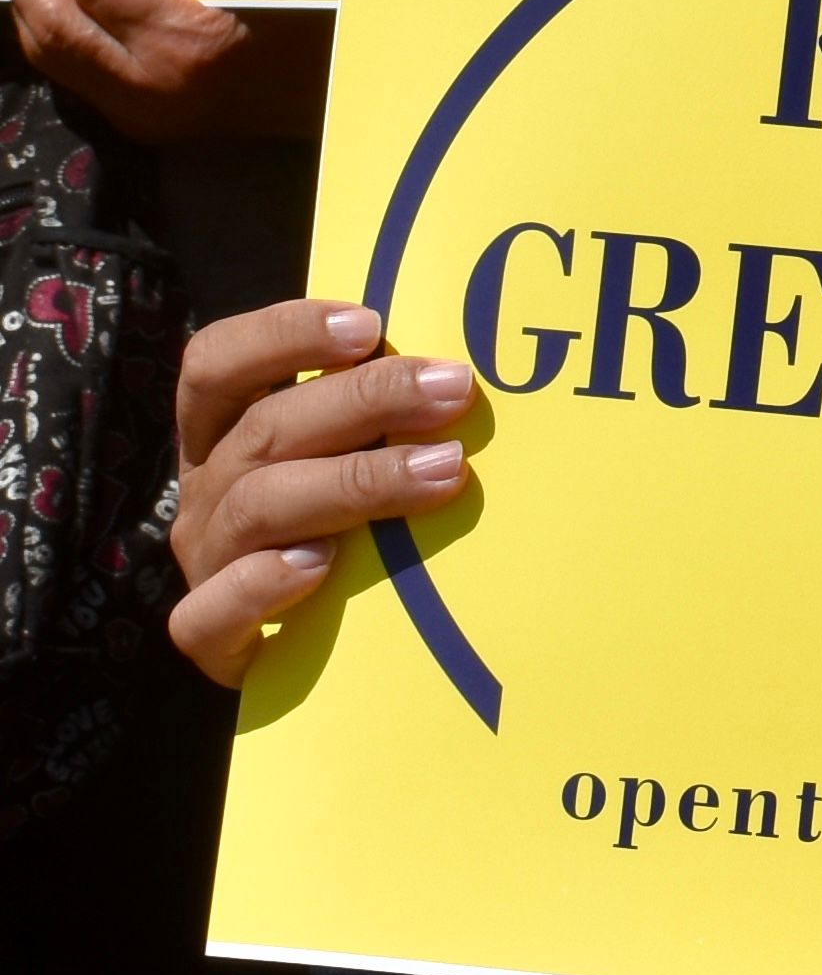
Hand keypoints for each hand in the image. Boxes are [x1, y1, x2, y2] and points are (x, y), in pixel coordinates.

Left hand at [2, 0, 302, 142]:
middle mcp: (153, 87)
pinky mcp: (138, 124)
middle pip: (58, 24)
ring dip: (24, 1)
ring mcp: (141, 113)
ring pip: (53, 56)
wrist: (345, 113)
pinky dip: (49, 32)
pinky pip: (73, 74)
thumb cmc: (319, 40)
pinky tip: (44, 0)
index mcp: (192, 46)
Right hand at [161, 300, 476, 685]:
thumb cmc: (343, 532)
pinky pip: (212, 612)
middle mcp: (206, 490)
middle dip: (363, 400)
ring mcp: (205, 561)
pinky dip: (262, 585)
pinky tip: (320, 566)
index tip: (370, 323)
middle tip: (453, 389)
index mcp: (223, 435)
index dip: (283, 334)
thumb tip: (463, 375)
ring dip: (353, 484)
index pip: (218, 362)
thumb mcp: (346, 460)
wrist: (306, 651)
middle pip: (264, 429)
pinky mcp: (211, 637)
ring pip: (259, 508)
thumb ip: (376, 420)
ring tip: (441, 473)